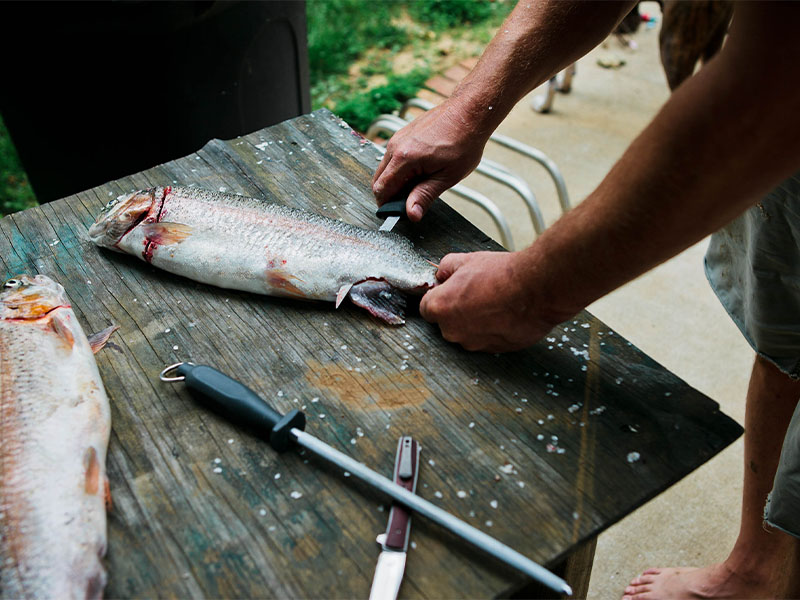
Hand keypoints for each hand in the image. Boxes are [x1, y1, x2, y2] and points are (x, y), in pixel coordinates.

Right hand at [372, 102, 486, 220]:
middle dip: (390, 194)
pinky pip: (393, 157)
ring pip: (385, 168)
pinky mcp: (403, 134)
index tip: (398, 213)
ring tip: (420, 183)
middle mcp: (396, 146)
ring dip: (396, 181)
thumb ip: (425, 196)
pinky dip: (400, 168)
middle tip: (411, 200)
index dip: (387, 205)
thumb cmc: (463, 142)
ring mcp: (398, 138)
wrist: (469, 112)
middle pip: (379, 179)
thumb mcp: (447, 176)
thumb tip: (411, 214)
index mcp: (404, 158)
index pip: (382, 189)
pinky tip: (421, 169)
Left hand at [419, 251, 563, 351]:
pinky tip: (505, 312)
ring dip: (476, 321)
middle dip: (457, 309)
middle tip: (476, 292)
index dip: (439, 296)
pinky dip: (493, 329)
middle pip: (446, 322)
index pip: (426, 308)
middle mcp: (452, 331)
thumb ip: (445, 268)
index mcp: (439, 308)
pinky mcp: (494, 350)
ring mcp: (474, 344)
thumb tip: (442, 274)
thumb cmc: (503, 275)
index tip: (450, 290)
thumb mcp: (466, 260)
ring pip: (467, 332)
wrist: (537, 289)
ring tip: (494, 301)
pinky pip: (487, 339)